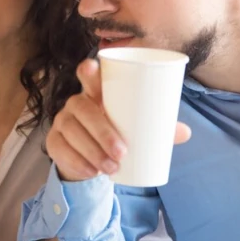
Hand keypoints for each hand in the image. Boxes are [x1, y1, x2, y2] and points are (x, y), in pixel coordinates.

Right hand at [48, 59, 191, 180]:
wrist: (93, 157)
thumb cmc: (117, 133)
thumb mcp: (136, 127)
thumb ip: (158, 127)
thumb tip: (185, 133)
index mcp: (95, 93)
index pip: (87, 75)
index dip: (88, 71)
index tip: (93, 69)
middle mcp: (75, 103)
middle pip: (81, 109)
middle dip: (101, 131)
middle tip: (122, 152)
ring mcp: (62, 122)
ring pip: (71, 132)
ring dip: (91, 151)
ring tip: (112, 168)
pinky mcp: (54, 142)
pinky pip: (60, 150)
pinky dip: (77, 162)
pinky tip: (91, 172)